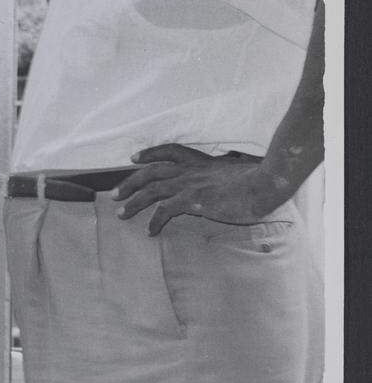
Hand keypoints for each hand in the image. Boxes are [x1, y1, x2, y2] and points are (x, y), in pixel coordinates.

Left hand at [112, 145, 286, 235]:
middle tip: (115, 193)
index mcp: (202, 162)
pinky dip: (154, 221)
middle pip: (151, 170)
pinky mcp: (192, 200)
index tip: (134, 158)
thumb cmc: (259, 179)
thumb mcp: (237, 172)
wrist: (266, 182)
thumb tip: (224, 182)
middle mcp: (191, 170)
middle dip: (130, 182)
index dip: (150, 154)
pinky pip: (164, 210)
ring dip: (133, 202)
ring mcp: (190, 184)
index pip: (170, 152)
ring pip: (151, 189)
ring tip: (121, 213)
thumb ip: (224, 176)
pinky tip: (150, 231)